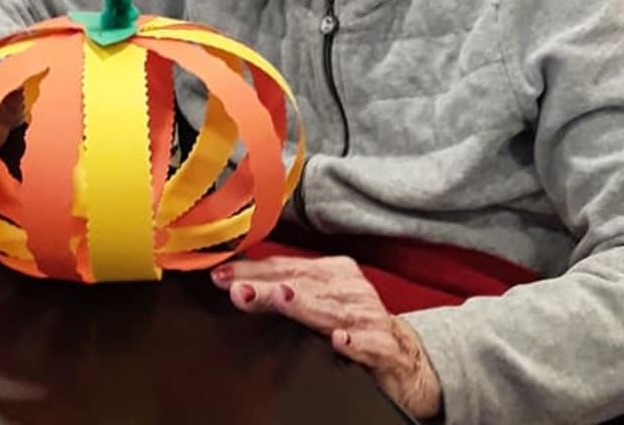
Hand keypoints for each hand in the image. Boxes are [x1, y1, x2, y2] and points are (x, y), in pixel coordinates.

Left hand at [211, 255, 441, 419]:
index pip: (286, 267)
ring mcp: (368, 315)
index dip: (253, 271)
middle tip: (238, 290)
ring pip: (332, 310)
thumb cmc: (350, 324)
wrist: (403, 356)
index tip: (220, 276)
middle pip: (303, 284)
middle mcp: (349, 288)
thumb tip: (236, 284)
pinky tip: (339, 341)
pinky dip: (354, 342)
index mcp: (332, 272)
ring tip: (280, 298)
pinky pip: (369, 343)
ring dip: (304, 305)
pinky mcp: (385, 346)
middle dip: (268, 286)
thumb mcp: (318, 302)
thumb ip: (284, 291)